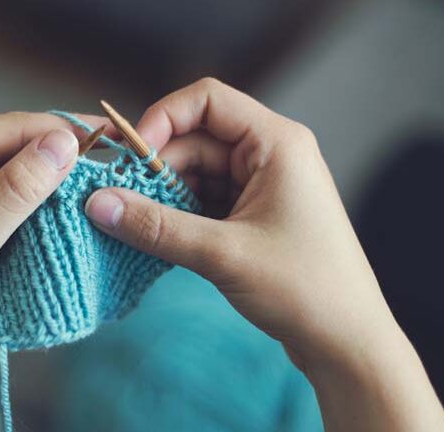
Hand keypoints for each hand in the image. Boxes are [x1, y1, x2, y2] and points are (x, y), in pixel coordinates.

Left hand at [0, 112, 104, 431]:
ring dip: (46, 176)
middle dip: (60, 154)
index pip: (15, 127)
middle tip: (112, 165)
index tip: (116, 139)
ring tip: (94, 184)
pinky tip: (56, 205)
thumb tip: (63, 143)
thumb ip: (16, 190)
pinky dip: (27, 196)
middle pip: (13, 141)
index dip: (67, 133)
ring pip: (8, 164)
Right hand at [85, 78, 443, 430]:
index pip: (207, 100)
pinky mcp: (253, 215)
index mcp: (277, 142)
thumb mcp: (223, 253)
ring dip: (164, 196)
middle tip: (118, 202)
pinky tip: (155, 237)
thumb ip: (155, 226)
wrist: (347, 343)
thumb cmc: (304, 290)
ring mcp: (262, 185)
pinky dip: (178, 215)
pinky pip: (204, 200)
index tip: (130, 158)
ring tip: (133, 225)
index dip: (161, 119)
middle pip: (195, 139)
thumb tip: (97, 203)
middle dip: (156, 169)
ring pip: (196, 173)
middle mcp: (270, 154)